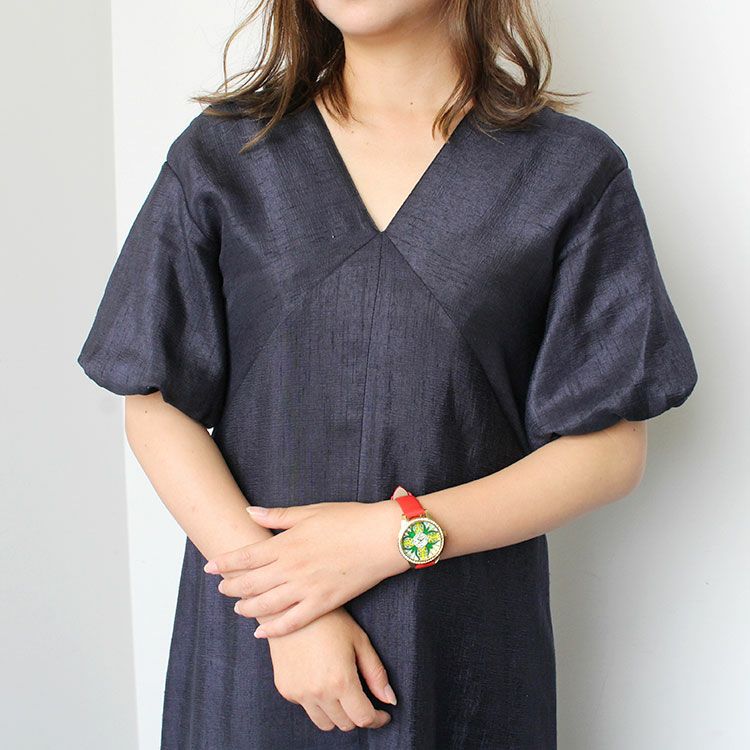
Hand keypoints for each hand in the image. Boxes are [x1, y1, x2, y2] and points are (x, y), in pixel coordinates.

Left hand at [204, 499, 409, 636]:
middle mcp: (292, 568)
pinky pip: (292, 622)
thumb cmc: (349, 519)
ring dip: (247, 607)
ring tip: (238, 608)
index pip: (246, 556)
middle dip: (231, 586)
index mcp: (288, 543)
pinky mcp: (324, 603)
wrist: (382, 538)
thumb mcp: (312, 511)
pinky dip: (274, 629)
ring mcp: (307, 588)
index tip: (209, 567)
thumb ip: (278, 516)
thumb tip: (250, 512)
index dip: (225, 563)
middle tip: (221, 589)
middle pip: (251, 583)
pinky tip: (261, 631)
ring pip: (267, 604)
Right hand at [262, 605, 396, 731]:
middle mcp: (318, 692)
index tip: (382, 714)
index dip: (377, 719)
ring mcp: (299, 693)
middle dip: (358, 715)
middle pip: (345, 724)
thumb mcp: (359, 640)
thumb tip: (390, 699)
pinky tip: (320, 679)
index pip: (363, 718)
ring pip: (325, 723)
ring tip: (341, 691)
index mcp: (340, 681)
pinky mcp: (286, 690)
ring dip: (337, 714)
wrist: (291, 608)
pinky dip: (318, 702)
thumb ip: (376, 673)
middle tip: (362, 697)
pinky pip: (307, 708)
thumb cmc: (330, 620)